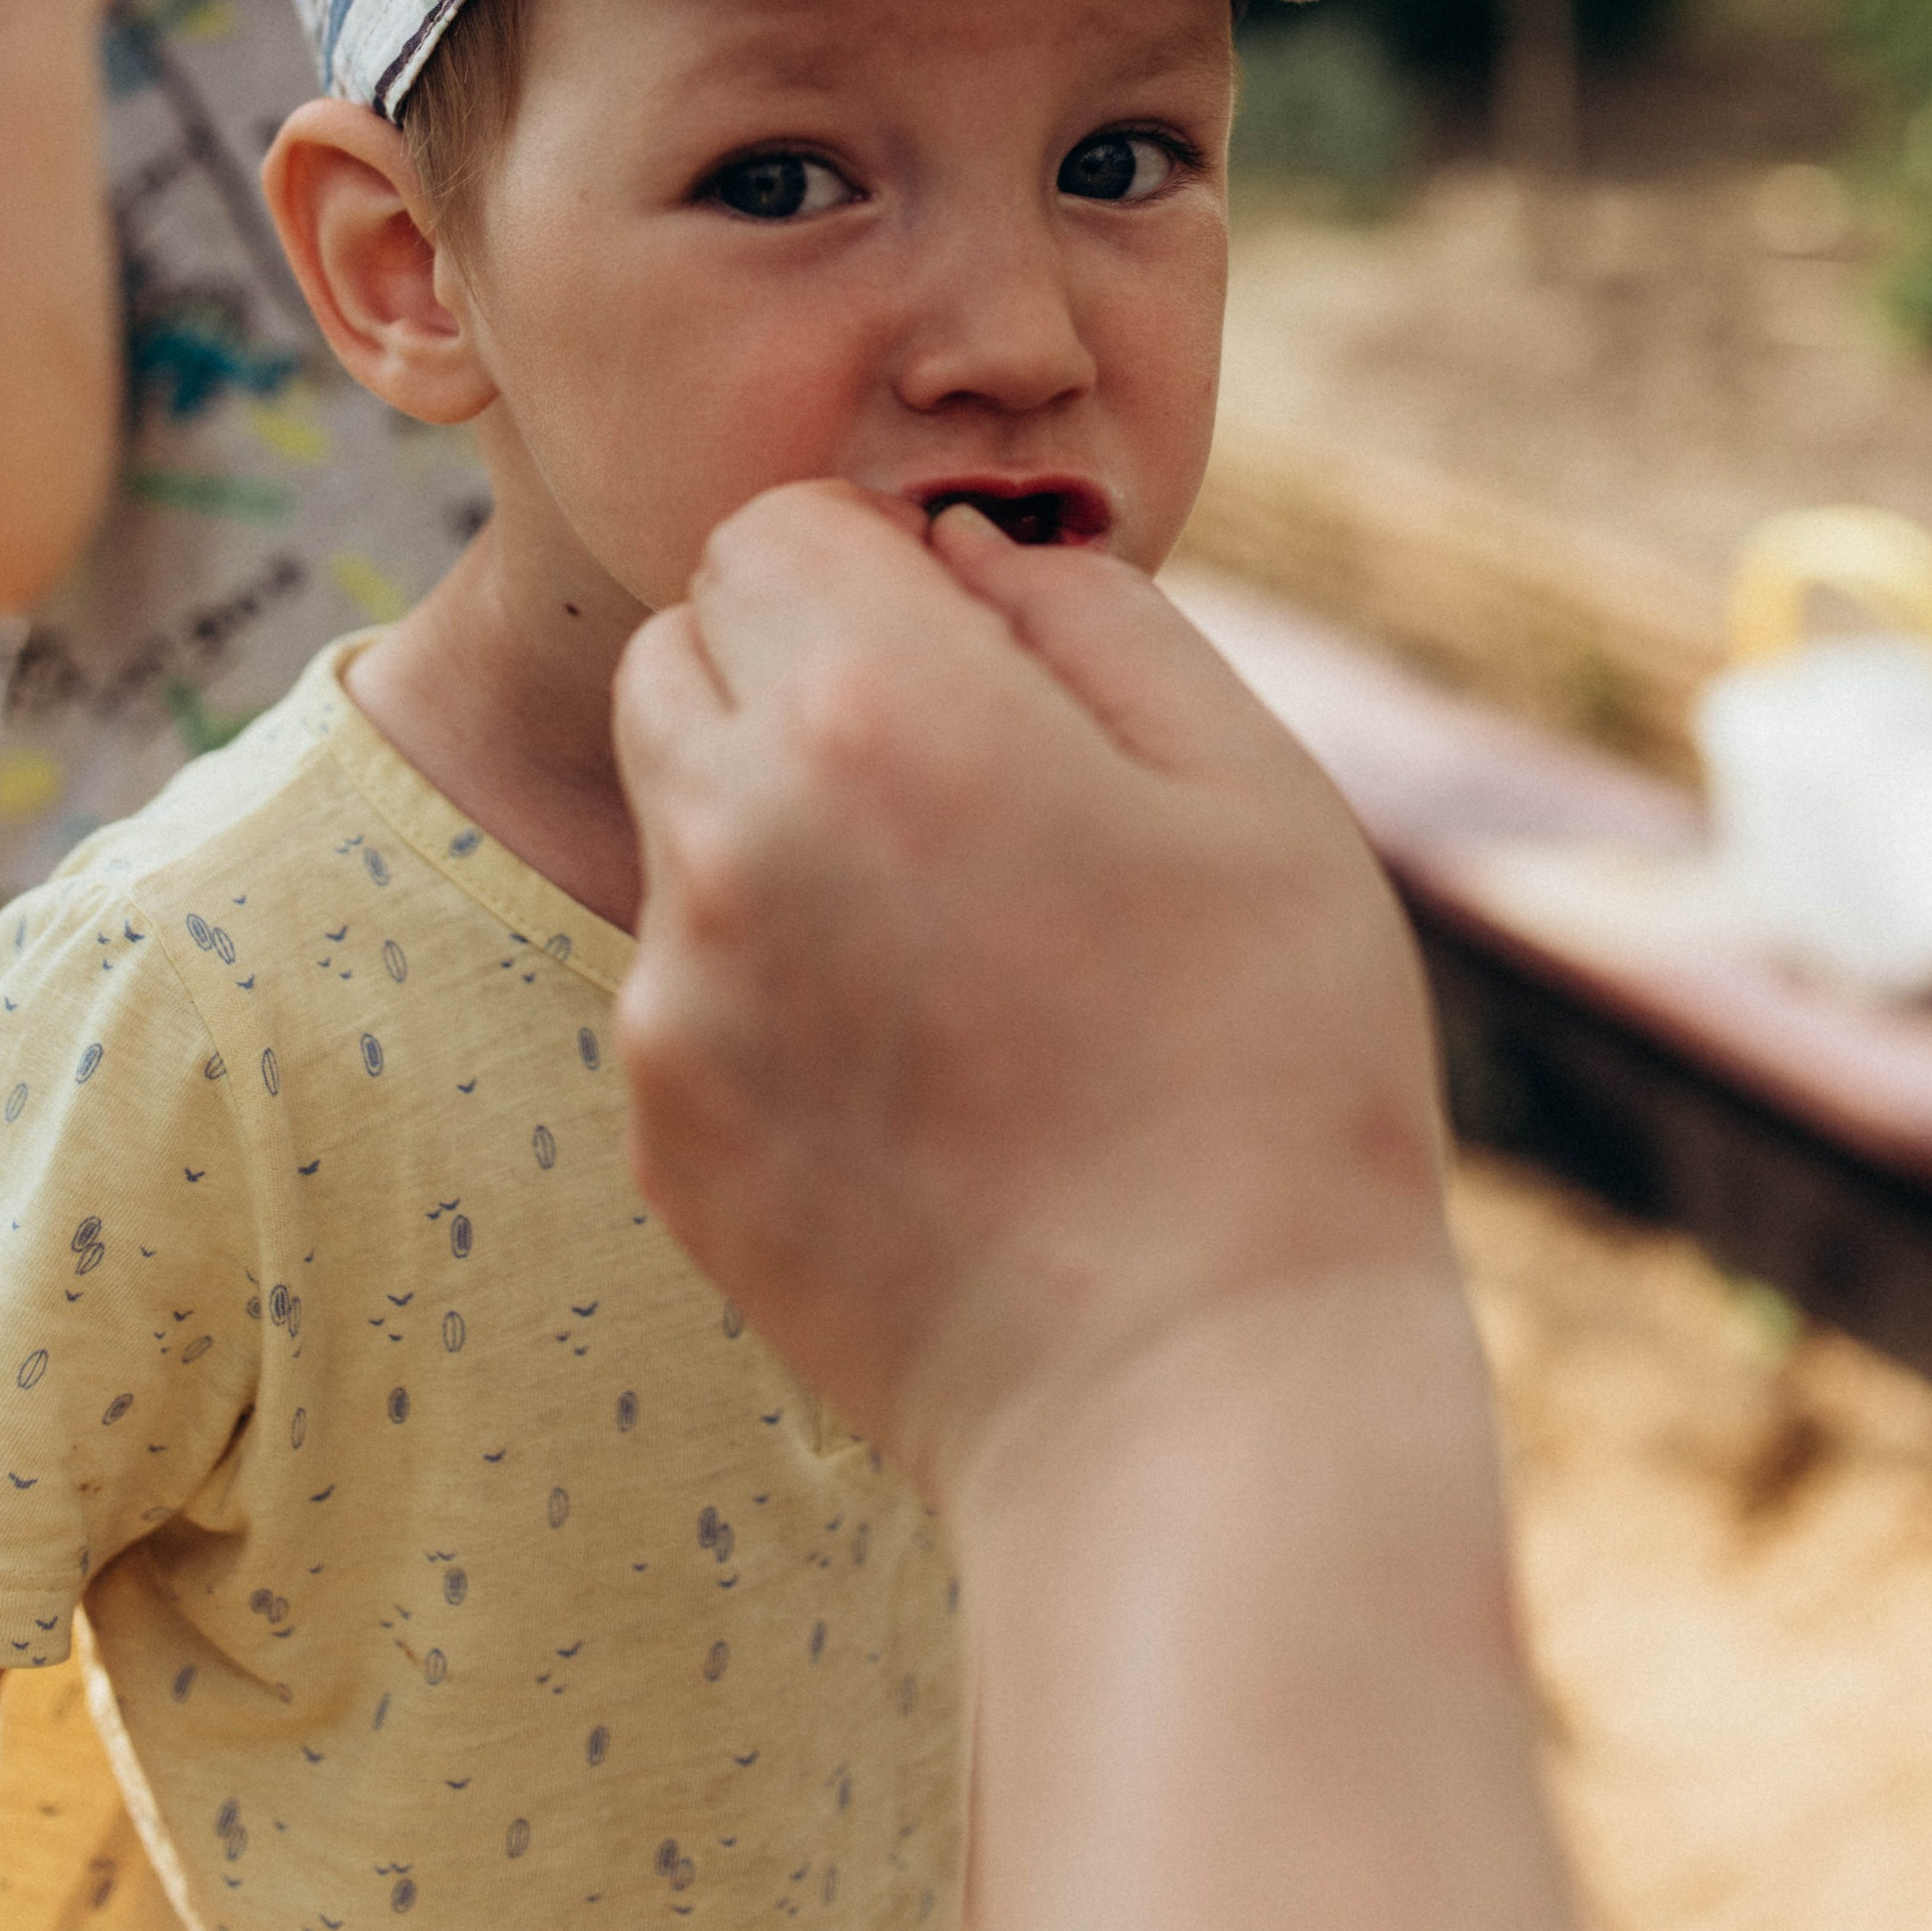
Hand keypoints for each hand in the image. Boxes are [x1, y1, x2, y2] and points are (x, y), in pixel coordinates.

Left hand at [612, 483, 1451, 1500]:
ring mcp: (676, 997)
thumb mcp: (1250, 781)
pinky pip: (686, 981)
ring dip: (781, 827)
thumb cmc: (1267, 1071)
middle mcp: (731, 833)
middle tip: (959, 779)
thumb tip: (956, 555)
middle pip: (681, 652)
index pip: (769, 526)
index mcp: (873, 709)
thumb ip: (1085, 608)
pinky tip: (926, 1078)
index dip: (874, 563)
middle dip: (792, 670)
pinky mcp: (664, 1133)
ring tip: (960, 951)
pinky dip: (774, 985)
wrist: (1193, 1404)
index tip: (972, 647)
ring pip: (678, 819)